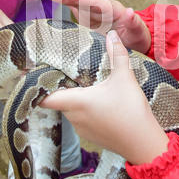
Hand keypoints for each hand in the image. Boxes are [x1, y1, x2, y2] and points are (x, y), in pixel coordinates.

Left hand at [41, 31, 168, 163]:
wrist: (143, 144)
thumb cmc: (130, 111)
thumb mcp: (124, 78)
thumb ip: (116, 54)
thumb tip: (112, 34)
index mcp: (76, 102)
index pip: (45, 98)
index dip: (38, 88)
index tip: (35, 77)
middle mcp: (74, 117)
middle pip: (59, 101)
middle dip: (62, 88)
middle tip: (67, 73)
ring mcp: (82, 129)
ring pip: (71, 111)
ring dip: (76, 100)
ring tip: (86, 86)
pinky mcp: (92, 137)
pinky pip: (82, 120)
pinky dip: (86, 111)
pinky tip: (100, 103)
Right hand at [43, 0, 150, 52]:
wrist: (138, 40)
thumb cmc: (139, 35)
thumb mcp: (138, 30)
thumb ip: (133, 22)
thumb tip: (129, 11)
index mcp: (111, 8)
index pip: (91, 1)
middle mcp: (101, 8)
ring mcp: (94, 13)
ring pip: (75, 2)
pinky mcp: (90, 20)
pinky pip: (76, 11)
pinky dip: (65, 3)